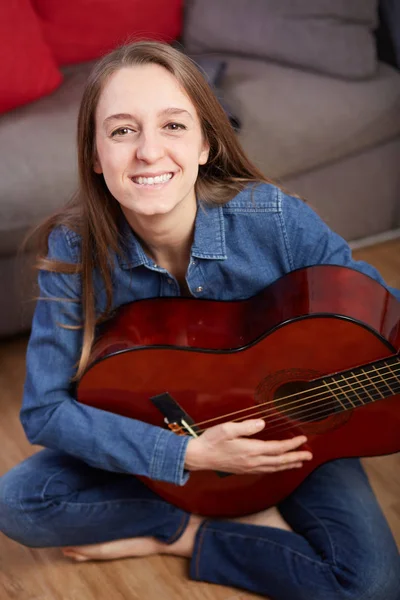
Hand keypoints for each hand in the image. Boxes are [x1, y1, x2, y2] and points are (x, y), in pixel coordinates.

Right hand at [184, 418, 312, 474]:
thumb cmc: (211, 441)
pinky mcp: (245, 469)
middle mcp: (252, 461)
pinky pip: (266, 470)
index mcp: (251, 450)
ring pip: (274, 467)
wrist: (199, 457)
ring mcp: (249, 467)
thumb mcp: (227, 429)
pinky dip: (277, 468)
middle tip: (309, 455)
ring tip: (299, 462)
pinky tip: (279, 466)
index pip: (277, 448)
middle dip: (296, 457)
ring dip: (288, 464)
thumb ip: (246, 426)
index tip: (302, 439)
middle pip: (280, 461)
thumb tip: (262, 423)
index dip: (291, 444)